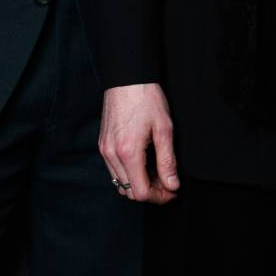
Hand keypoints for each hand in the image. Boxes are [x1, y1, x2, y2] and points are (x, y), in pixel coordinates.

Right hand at [99, 83, 179, 204]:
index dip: (159, 197)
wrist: (127, 78)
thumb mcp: (164, 129)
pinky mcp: (103, 145)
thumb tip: (172, 185)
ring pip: (120, 184)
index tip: (173, 191)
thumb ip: (167, 161)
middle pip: (130, 192)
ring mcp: (105, 150)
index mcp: (128, 152)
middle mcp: (112, 155)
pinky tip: (143, 163)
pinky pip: (114, 171)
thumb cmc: (147, 99)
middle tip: (168, 182)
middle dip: (151, 192)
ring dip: (139, 184)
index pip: (141, 192)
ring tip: (157, 173)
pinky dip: (129, 174)